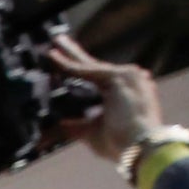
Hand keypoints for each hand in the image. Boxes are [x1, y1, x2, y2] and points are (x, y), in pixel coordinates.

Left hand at [47, 35, 163, 161]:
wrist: (140, 148)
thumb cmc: (120, 144)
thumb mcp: (90, 132)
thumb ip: (72, 127)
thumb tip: (49, 132)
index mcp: (123, 90)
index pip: (96, 76)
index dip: (76, 69)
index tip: (59, 60)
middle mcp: (128, 78)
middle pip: (93, 65)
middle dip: (73, 54)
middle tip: (56, 40)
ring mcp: (126, 76)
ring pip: (89, 65)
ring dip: (69, 56)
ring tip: (52, 46)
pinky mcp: (120, 78)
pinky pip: (88, 70)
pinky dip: (70, 67)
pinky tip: (54, 59)